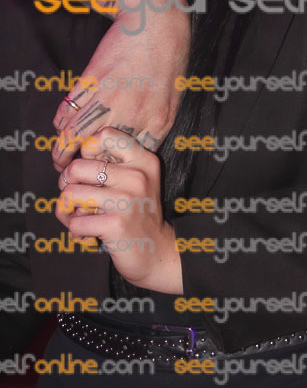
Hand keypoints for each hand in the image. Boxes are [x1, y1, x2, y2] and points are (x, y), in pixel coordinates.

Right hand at [52, 0, 189, 170]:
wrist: (156, 22)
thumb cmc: (169, 58)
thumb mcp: (173, 98)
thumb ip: (155, 125)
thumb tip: (136, 146)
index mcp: (158, 122)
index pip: (129, 159)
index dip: (111, 168)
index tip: (101, 171)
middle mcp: (134, 115)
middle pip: (98, 152)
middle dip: (82, 166)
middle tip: (72, 170)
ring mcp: (111, 98)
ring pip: (76, 134)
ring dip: (62, 149)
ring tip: (59, 157)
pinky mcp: (92, 80)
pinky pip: (69, 109)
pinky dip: (61, 122)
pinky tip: (61, 126)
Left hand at [56, 127, 181, 292]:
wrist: (158, 252)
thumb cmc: (138, 214)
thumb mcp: (136, 180)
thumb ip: (112, 165)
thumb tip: (71, 161)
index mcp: (143, 159)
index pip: (104, 135)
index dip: (86, 152)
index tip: (90, 170)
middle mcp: (137, 175)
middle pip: (77, 167)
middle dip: (66, 185)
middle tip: (76, 198)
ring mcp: (127, 199)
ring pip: (70, 194)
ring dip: (66, 211)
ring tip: (78, 218)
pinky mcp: (116, 224)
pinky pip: (74, 223)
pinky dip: (75, 232)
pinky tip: (88, 235)